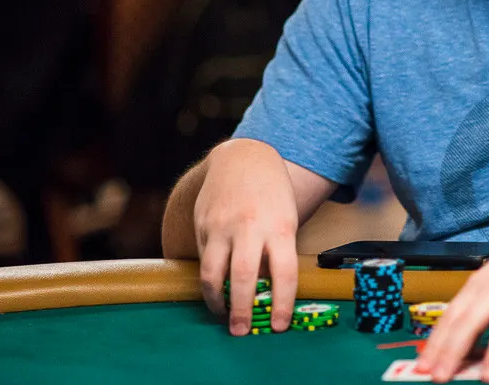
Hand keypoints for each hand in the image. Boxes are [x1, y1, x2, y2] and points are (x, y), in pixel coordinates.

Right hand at [193, 139, 299, 334]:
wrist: (244, 158)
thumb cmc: (272, 195)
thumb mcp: (286, 219)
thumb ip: (277, 252)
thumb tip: (269, 295)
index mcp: (281, 226)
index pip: (284, 272)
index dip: (282, 302)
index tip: (279, 325)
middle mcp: (251, 226)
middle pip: (243, 276)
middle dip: (241, 309)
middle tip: (241, 331)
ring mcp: (222, 225)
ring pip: (212, 272)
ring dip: (216, 300)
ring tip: (223, 315)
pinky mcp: (202, 224)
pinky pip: (203, 259)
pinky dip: (207, 279)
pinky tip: (213, 289)